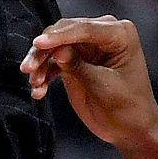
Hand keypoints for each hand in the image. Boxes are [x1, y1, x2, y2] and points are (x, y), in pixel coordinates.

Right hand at [21, 16, 157, 151]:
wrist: (130, 129)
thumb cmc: (126, 107)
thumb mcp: (103, 86)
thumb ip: (80, 67)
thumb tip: (57, 51)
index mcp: (119, 33)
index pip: (84, 29)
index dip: (59, 36)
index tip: (37, 44)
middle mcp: (103, 33)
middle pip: (65, 33)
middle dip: (44, 50)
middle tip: (27, 69)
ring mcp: (88, 46)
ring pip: (55, 46)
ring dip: (41, 63)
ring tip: (34, 83)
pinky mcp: (76, 60)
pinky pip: (54, 61)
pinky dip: (44, 74)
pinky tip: (38, 92)